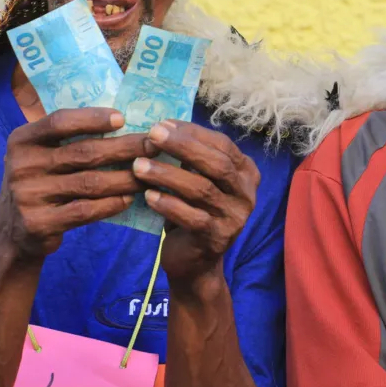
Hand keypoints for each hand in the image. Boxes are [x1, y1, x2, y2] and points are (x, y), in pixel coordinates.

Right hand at [0, 108, 154, 259]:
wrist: (13, 232)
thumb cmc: (40, 182)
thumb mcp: (40, 155)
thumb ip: (67, 138)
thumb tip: (122, 119)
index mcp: (22, 140)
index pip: (59, 121)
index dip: (92, 118)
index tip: (123, 117)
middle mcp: (21, 165)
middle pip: (83, 153)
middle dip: (124, 148)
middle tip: (153, 146)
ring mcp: (28, 196)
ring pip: (89, 183)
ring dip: (125, 178)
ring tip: (150, 174)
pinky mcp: (38, 223)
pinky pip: (84, 211)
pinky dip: (111, 204)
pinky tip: (130, 199)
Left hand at [131, 120, 259, 294]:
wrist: (195, 262)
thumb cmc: (193, 211)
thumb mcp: (198, 180)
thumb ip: (189, 157)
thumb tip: (161, 126)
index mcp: (246, 173)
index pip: (222, 144)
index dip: (192, 133)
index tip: (162, 124)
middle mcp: (247, 194)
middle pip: (216, 164)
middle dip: (183, 146)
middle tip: (152, 135)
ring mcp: (235, 218)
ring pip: (202, 190)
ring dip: (167, 175)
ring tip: (139, 166)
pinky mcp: (217, 239)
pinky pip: (192, 217)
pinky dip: (168, 204)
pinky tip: (147, 196)